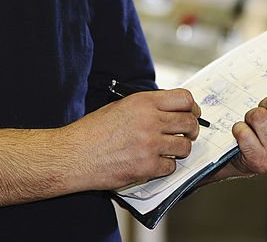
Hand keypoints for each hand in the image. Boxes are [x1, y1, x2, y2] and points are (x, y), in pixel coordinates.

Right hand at [62, 89, 201, 190]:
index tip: (192, 114)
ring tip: (170, 151)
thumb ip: (147, 107)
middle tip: (187, 134)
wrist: (73, 155)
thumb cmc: (92, 131)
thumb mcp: (120, 107)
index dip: (192, 107)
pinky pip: (171, 167)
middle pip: (189, 122)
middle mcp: (150, 120)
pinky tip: (154, 164)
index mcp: (144, 102)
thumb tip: (169, 110)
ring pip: (184, 146)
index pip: (184, 99)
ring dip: (180, 150)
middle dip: (192, 130)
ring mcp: (150, 144)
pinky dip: (165, 167)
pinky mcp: (146, 166)